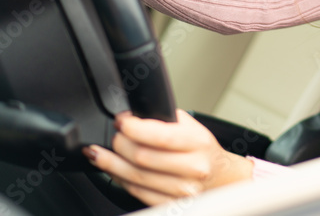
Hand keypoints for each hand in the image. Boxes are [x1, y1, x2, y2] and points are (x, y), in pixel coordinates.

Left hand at [83, 110, 254, 205]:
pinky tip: (113, 170)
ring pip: (136, 177)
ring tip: (99, 154)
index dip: (134, 128)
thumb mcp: (192, 126)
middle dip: (120, 144)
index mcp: (198, 142)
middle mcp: (193, 168)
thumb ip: (165, 119)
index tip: (121, 121)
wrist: (220, 176)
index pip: (161, 135)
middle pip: (143, 157)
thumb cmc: (202, 149)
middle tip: (114, 135)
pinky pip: (137, 192)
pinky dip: (120, 180)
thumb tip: (132, 115)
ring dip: (111, 164)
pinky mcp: (172, 204)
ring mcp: (183, 190)